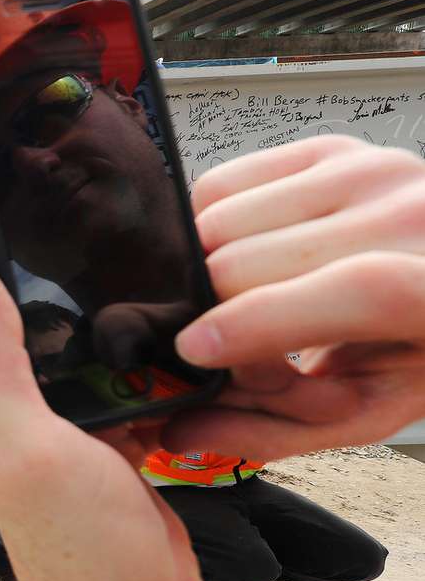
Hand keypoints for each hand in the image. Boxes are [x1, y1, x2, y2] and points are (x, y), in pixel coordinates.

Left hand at [0, 260, 242, 580]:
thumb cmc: (84, 558)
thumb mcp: (30, 445)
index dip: (1, 285)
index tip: (22, 232)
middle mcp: (27, 429)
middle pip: (46, 345)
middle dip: (76, 313)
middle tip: (103, 269)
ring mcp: (74, 446)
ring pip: (94, 372)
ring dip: (119, 352)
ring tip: (147, 321)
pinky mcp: (118, 460)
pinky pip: (133, 403)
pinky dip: (152, 390)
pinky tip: (170, 379)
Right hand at [166, 136, 424, 458]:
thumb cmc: (417, 346)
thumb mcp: (367, 407)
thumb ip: (274, 427)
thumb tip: (179, 431)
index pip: (355, 290)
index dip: (262, 322)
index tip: (195, 351)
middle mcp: (412, 211)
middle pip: (250, 258)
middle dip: (214, 310)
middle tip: (230, 345)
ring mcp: (366, 169)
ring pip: (219, 220)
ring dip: (205, 269)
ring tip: (245, 299)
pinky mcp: (326, 149)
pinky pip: (218, 185)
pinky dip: (207, 227)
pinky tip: (245, 256)